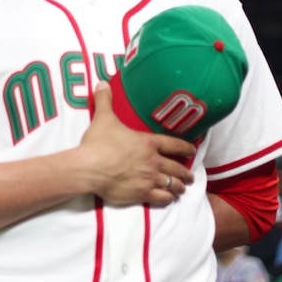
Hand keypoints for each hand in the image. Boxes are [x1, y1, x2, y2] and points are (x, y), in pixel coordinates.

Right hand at [77, 82, 194, 206]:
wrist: (89, 167)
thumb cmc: (98, 142)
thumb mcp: (103, 118)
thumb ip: (105, 100)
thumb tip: (102, 83)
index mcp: (148, 143)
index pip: (174, 145)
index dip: (185, 148)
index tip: (192, 151)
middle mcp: (154, 161)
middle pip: (177, 168)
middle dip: (186, 173)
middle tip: (190, 176)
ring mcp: (149, 179)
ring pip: (173, 185)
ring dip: (179, 187)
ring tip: (182, 188)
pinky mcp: (142, 193)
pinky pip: (162, 198)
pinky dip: (168, 198)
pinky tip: (169, 198)